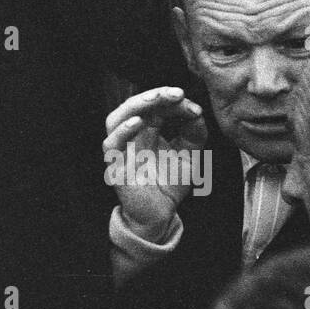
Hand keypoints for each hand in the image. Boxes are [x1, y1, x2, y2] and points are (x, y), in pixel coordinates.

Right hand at [102, 87, 208, 241]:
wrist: (160, 215)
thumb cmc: (170, 184)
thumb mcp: (189, 156)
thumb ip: (194, 134)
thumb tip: (197, 113)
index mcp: (146, 130)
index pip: (154, 107)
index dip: (172, 102)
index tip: (194, 106)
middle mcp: (130, 136)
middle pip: (134, 106)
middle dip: (155, 95)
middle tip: (177, 93)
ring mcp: (120, 150)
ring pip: (116, 119)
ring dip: (136, 106)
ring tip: (156, 99)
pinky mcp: (115, 166)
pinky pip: (112, 144)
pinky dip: (122, 131)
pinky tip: (138, 122)